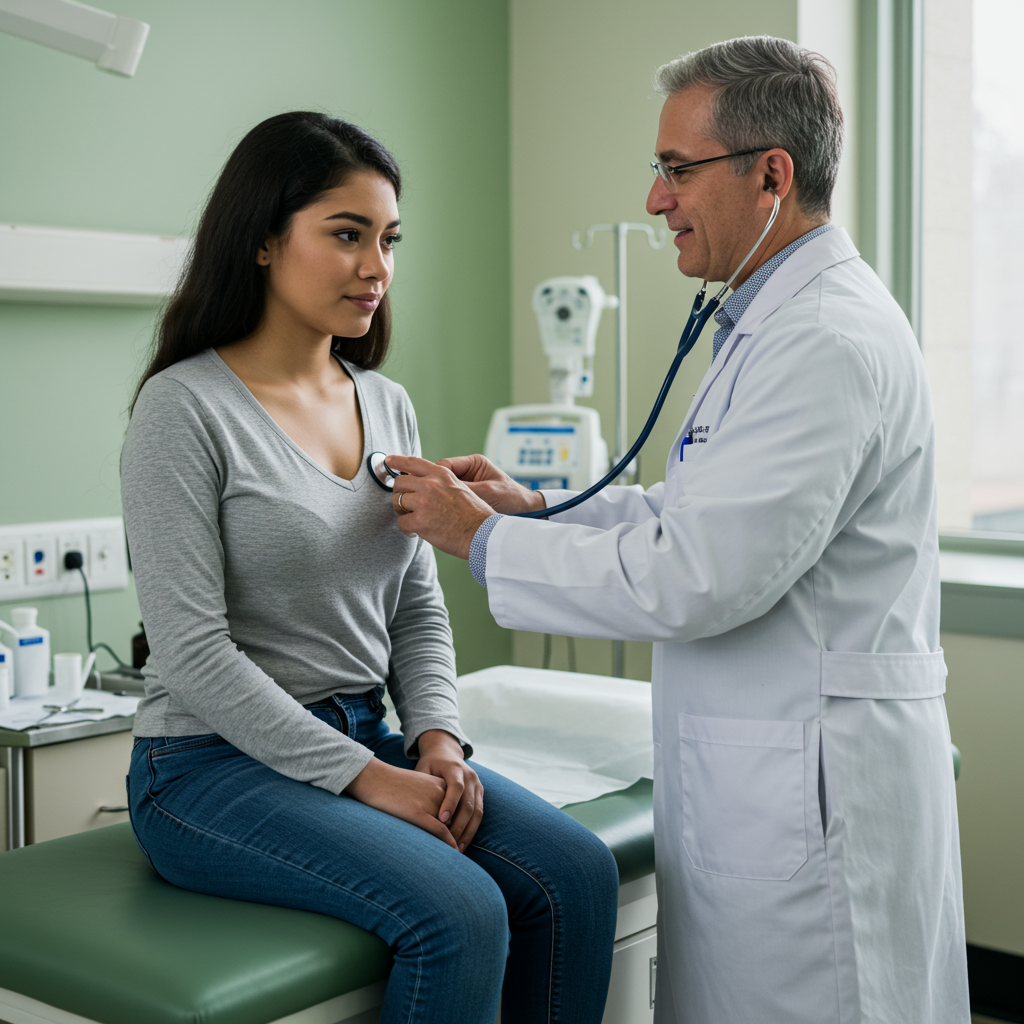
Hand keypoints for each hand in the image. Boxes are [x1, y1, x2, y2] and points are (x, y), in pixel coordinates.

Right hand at [345, 757, 457, 849]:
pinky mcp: (418, 812)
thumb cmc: (392, 784)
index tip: (464, 839)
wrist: (373, 777)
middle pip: (458, 819)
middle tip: (464, 851)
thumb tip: (440, 817)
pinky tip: (452, 854)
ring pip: (451, 827)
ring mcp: (430, 802)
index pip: (459, 808)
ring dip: (457, 843)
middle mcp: (440, 792)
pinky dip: (449, 844)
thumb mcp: (419, 786)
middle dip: (461, 835)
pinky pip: (440, 832)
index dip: (462, 825)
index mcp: (441, 784)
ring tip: (459, 858)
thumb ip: (431, 797)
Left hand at [387, 455, 494, 558]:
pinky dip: (407, 529)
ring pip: (397, 502)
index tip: (388, 460)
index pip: (413, 462)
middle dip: (400, 494)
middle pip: (399, 483)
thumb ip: (440, 482)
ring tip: (415, 520)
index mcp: (441, 475)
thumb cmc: (475, 515)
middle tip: (408, 506)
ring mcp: (424, 503)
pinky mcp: (420, 522)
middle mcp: (430, 485)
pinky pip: (401, 523)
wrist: (483, 534)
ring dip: (402, 512)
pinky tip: (417, 532)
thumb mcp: (460, 488)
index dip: (397, 460)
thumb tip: (420, 484)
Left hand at [415, 729, 483, 851]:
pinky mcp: (480, 794)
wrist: (446, 753)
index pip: (456, 787)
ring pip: (477, 812)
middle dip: (458, 825)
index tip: (441, 821)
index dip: (450, 803)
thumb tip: (413, 807)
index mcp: (455, 768)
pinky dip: (471, 830)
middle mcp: (470, 776)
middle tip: (448, 842)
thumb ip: (422, 785)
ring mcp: (477, 785)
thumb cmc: (430, 764)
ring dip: (467, 832)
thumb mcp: (423, 769)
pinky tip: (462, 843)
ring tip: (456, 849)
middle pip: (468, 803)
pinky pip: (479, 814)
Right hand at [436, 455, 546, 515]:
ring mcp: (466, 485)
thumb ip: (466, 489)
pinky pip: (450, 500)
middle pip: (441, 477)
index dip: (435, 476)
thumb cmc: (512, 498)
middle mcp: (468, 472)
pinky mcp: (466, 498)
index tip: (429, 489)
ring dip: (441, 499)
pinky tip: (443, 514)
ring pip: (443, 489)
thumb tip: (442, 491)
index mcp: (474, 463)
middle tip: (429, 501)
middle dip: (435, 488)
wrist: (525, 512)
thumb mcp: (488, 492)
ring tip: (437, 509)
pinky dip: (446, 506)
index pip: (445, 465)